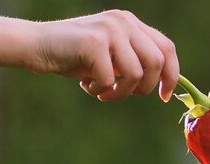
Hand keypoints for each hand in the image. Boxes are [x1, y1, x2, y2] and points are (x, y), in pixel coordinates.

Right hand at [29, 10, 178, 101]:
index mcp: (131, 23)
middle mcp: (123, 22)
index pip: (167, 48)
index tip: (164, 96)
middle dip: (145, 88)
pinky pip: (111, 80)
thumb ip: (134, 61)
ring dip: (121, 94)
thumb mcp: (111, 56)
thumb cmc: (75, 57)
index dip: (172, 76)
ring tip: (103, 92)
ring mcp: (109, 29)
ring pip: (136, 74)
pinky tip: (87, 86)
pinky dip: (100, 91)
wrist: (38, 46)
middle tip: (123, 95)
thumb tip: (164, 83)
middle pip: (157, 62)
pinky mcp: (94, 42)